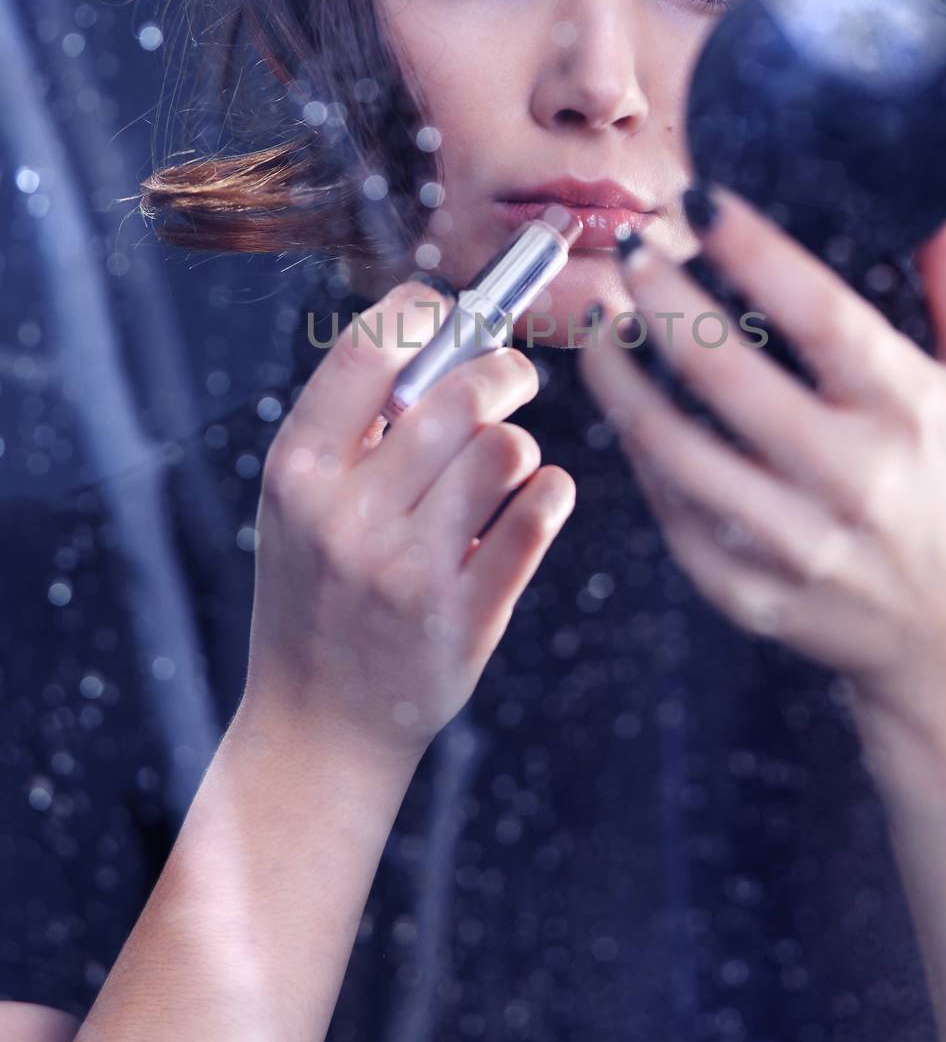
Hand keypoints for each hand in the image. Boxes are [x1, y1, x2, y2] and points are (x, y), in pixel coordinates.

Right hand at [245, 280, 575, 765]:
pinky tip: (537, 501)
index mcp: (297, 472)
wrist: (319, 729)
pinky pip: (538, 514)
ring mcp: (407, 570)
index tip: (451, 316)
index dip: (424, 312)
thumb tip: (446, 337)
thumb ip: (355, 431)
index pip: (367, 349)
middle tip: (513, 380)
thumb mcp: (300, 507)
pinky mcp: (465, 615)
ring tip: (507, 466)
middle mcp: (346, 516)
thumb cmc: (318, 595)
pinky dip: (551, 493)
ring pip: (505, 449)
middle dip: (502, 372)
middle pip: (458, 394)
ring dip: (519, 446)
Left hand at [577, 184, 945, 734]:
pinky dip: (635, 449)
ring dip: (619, 375)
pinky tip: (621, 401)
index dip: (751, 250)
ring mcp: (793, 544)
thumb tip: (935, 210)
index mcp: (909, 414)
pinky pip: (668, 509)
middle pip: (725, 375)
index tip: (700, 200)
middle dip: (661, 299)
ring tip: (601, 322)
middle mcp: (851, 480)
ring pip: (672, 448)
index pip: (820, 315)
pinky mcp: (746, 592)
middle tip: (632, 249)